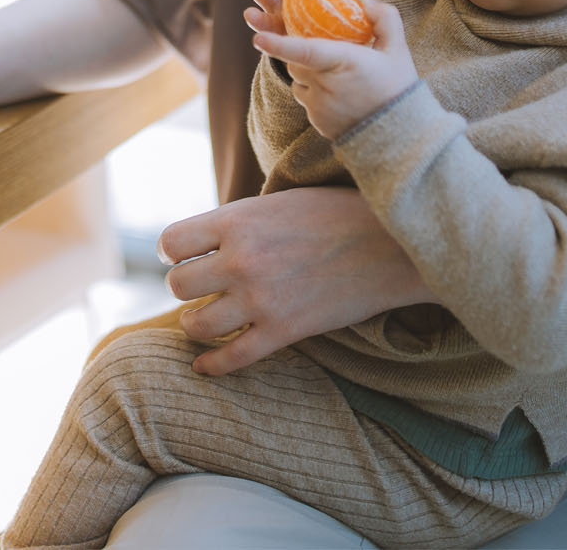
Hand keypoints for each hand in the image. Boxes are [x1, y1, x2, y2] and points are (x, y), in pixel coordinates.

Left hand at [157, 187, 433, 373]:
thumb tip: (207, 238)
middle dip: (184, 286)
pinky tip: (204, 366)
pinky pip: (232, 359)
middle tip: (199, 286)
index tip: (181, 255)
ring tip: (201, 320)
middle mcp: (242, 260)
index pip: (171, 242)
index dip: (172, 251)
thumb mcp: (280, 200)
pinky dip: (212, 366)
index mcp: (238, 220)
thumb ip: (241, 221)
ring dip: (194, 324)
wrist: (395, 244)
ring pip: (196, 324)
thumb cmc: (339, 212)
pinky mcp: (285, 331)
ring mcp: (262, 299)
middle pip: (177, 285)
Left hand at [248, 0, 411, 139]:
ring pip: (298, 79)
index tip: (257, 38)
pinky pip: (305, 97)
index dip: (279, 44)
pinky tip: (340, 95)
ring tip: (341, 78)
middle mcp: (326, 85)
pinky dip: (315, 92)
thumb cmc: (397, 87)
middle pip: (297, 60)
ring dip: (310, 72)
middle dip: (306, 53)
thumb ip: (384, 18)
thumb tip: (364, 2)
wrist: (398, 135)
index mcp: (344, 62)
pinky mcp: (315, 120)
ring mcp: (318, 106)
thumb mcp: (398, 49)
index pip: (306, 52)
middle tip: (333, 53)